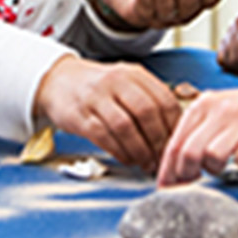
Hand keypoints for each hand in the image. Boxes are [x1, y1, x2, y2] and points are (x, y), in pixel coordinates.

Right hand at [33, 56, 180, 168]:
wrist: (58, 81)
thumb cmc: (99, 88)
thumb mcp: (126, 84)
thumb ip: (149, 101)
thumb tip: (175, 133)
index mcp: (134, 74)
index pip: (164, 99)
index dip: (175, 126)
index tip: (178, 143)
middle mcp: (116, 81)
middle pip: (147, 112)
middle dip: (159, 141)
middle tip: (164, 159)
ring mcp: (96, 97)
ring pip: (125, 126)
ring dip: (140, 150)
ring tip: (147, 163)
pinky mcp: (80, 115)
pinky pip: (104, 137)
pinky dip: (120, 152)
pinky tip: (128, 160)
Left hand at [156, 64, 237, 186]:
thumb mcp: (215, 114)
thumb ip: (194, 136)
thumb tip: (172, 171)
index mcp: (202, 106)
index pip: (174, 144)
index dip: (168, 171)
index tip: (167, 187)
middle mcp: (218, 111)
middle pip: (188, 152)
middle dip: (187, 174)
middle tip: (194, 180)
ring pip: (212, 156)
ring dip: (214, 169)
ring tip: (221, 166)